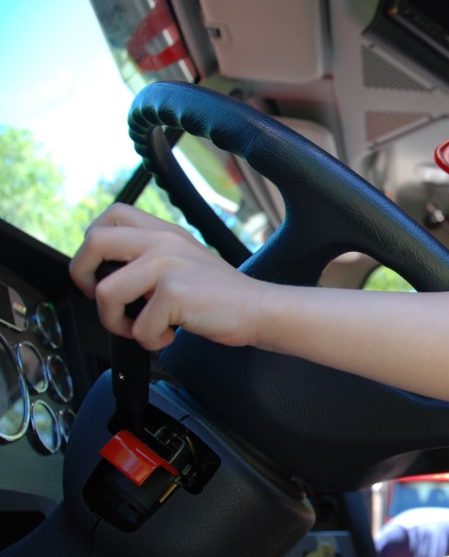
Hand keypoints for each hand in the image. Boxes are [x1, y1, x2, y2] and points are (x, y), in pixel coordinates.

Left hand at [69, 203, 263, 350]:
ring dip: (115, 321)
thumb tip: (108, 275)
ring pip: (106, 292)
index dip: (92, 245)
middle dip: (83, 276)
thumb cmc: (221, 294)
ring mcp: (167, 265)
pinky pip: (139, 326)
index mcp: (164, 232)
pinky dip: (150, 340)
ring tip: (142, 327)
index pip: (111, 216)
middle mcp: (163, 241)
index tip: (100, 271)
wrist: (258, 309)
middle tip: (103, 300)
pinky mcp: (174, 293)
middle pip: (95, 242)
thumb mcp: (184, 259)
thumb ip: (151, 255)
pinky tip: (170, 334)